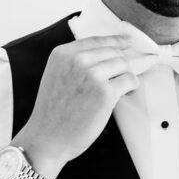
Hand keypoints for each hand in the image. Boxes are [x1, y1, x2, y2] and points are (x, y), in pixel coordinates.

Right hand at [13, 35, 139, 177]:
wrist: (47, 138)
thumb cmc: (52, 112)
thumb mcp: (56, 75)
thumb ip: (75, 62)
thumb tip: (105, 55)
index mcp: (63, 54)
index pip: (97, 40)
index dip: (115, 40)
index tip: (126, 41)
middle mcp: (77, 60)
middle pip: (113, 52)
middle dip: (120, 65)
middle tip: (119, 77)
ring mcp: (92, 75)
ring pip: (123, 65)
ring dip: (125, 76)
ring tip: (119, 89)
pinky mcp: (105, 93)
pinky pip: (129, 81)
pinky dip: (131, 87)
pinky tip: (124, 94)